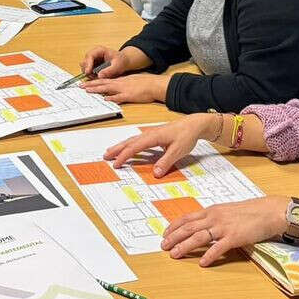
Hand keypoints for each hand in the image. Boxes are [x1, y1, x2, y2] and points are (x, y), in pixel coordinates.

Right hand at [79, 44, 148, 76]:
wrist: (123, 62)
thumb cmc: (121, 61)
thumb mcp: (118, 66)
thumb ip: (109, 70)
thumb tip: (99, 75)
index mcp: (99, 50)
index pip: (90, 56)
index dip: (88, 64)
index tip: (88, 72)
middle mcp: (94, 54)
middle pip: (84, 62)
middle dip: (87, 70)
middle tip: (93, 77)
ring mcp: (92, 60)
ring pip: (84, 68)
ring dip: (89, 74)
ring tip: (97, 78)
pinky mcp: (92, 66)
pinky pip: (88, 72)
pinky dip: (91, 76)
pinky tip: (98, 78)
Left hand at [82, 72, 168, 103]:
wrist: (154, 85)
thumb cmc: (145, 84)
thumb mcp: (131, 82)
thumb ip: (123, 85)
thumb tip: (115, 91)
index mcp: (120, 80)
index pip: (104, 80)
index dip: (94, 82)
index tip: (86, 83)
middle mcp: (120, 83)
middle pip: (102, 83)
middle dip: (91, 85)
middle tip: (80, 86)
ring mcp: (124, 89)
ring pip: (108, 88)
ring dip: (97, 89)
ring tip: (87, 90)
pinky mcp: (130, 95)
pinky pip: (119, 97)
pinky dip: (112, 98)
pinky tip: (106, 99)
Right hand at [102, 113, 220, 175]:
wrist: (193, 124)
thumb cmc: (186, 136)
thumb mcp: (178, 151)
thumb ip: (166, 162)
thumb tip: (155, 173)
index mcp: (153, 137)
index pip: (134, 147)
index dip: (124, 156)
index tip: (116, 164)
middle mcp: (149, 134)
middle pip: (129, 142)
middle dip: (116, 149)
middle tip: (105, 156)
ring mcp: (150, 134)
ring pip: (131, 140)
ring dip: (120, 146)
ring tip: (110, 152)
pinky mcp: (153, 135)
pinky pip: (137, 140)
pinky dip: (128, 144)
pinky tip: (126, 147)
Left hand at [160, 197, 288, 264]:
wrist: (267, 211)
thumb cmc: (248, 212)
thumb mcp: (226, 210)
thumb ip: (212, 217)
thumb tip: (200, 225)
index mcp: (211, 211)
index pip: (187, 218)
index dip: (173, 227)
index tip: (165, 235)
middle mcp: (214, 217)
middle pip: (188, 228)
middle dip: (174, 238)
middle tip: (164, 247)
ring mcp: (223, 227)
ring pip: (199, 237)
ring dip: (185, 247)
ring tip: (175, 255)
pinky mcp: (234, 237)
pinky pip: (218, 247)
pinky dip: (209, 255)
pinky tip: (202, 262)